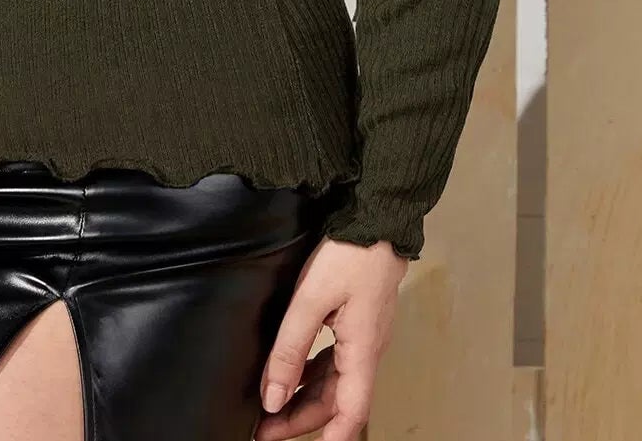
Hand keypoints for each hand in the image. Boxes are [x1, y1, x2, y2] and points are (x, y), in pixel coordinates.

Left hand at [253, 235, 408, 439]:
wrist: (377, 221)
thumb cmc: (351, 255)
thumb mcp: (311, 299)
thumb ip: (290, 348)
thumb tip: (272, 395)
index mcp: (363, 353)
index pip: (351, 414)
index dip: (330, 438)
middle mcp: (368, 352)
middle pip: (337, 402)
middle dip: (301, 420)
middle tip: (264, 430)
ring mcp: (364, 338)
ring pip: (335, 383)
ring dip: (305, 399)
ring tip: (272, 408)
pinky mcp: (357, 324)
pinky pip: (336, 362)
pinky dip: (313, 375)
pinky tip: (292, 375)